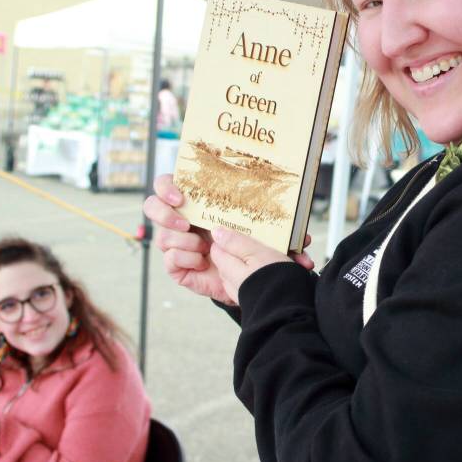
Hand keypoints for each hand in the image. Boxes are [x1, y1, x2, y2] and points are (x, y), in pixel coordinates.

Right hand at [144, 174, 315, 304]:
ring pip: (162, 236)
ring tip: (204, 249)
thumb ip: (281, 234)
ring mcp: (176, 243)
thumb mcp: (264, 234)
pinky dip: (185, 260)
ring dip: (182, 242)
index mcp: (198, 201)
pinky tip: (202, 262)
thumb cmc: (251, 246)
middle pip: (152, 206)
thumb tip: (309, 242)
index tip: (181, 196)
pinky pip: (170, 261)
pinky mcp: (176, 266)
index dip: (167, 186)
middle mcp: (181, 220)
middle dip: (164, 213)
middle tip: (185, 223)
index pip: (167, 183)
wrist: (244, 279)